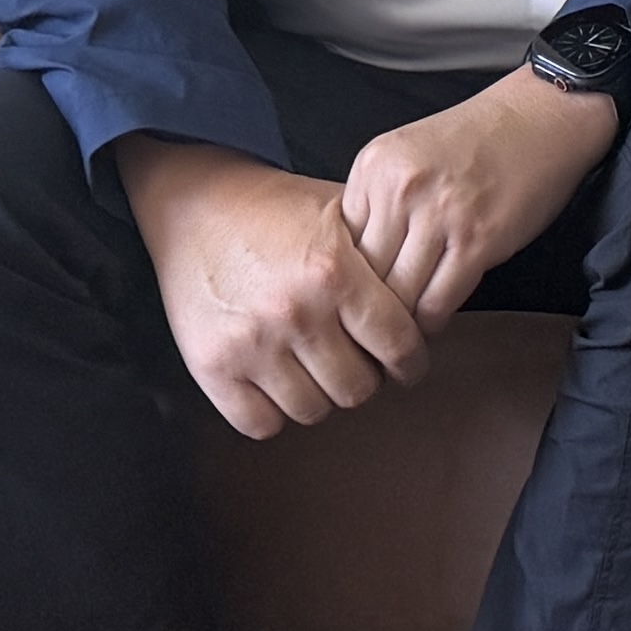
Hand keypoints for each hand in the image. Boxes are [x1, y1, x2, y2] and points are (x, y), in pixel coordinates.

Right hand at [118, 137, 434, 436]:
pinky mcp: (210, 367)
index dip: (412, 361)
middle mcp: (295, 313)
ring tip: (322, 370)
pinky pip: (260, 424)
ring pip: (313, 410)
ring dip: (323, 395)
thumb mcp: (343, 212)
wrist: (195, 206)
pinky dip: (276, 412)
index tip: (409, 363)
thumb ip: (386, 254)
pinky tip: (283, 384)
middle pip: (358, 388)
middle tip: (362, 364)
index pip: (397, 345)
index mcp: (334, 272)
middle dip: (367, 378)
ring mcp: (250, 344)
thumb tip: (435, 292)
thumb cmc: (276, 210)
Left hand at [338, 69, 617, 323]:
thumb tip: (356, 268)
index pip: (338, 247)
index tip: (350, 306)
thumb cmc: (481, 138)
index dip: (343, 284)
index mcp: (373, 167)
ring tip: (398, 341)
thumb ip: (378, 201)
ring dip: (398, 326)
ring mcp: (440, 214)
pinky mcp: (478, 239)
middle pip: (363, 276)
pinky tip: (433, 323)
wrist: (545, 113)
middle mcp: (400, 189)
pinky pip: (437, 302)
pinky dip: (432, 322)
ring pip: (397, 297)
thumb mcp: (408, 152)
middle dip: (364, 312)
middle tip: (366, 337)